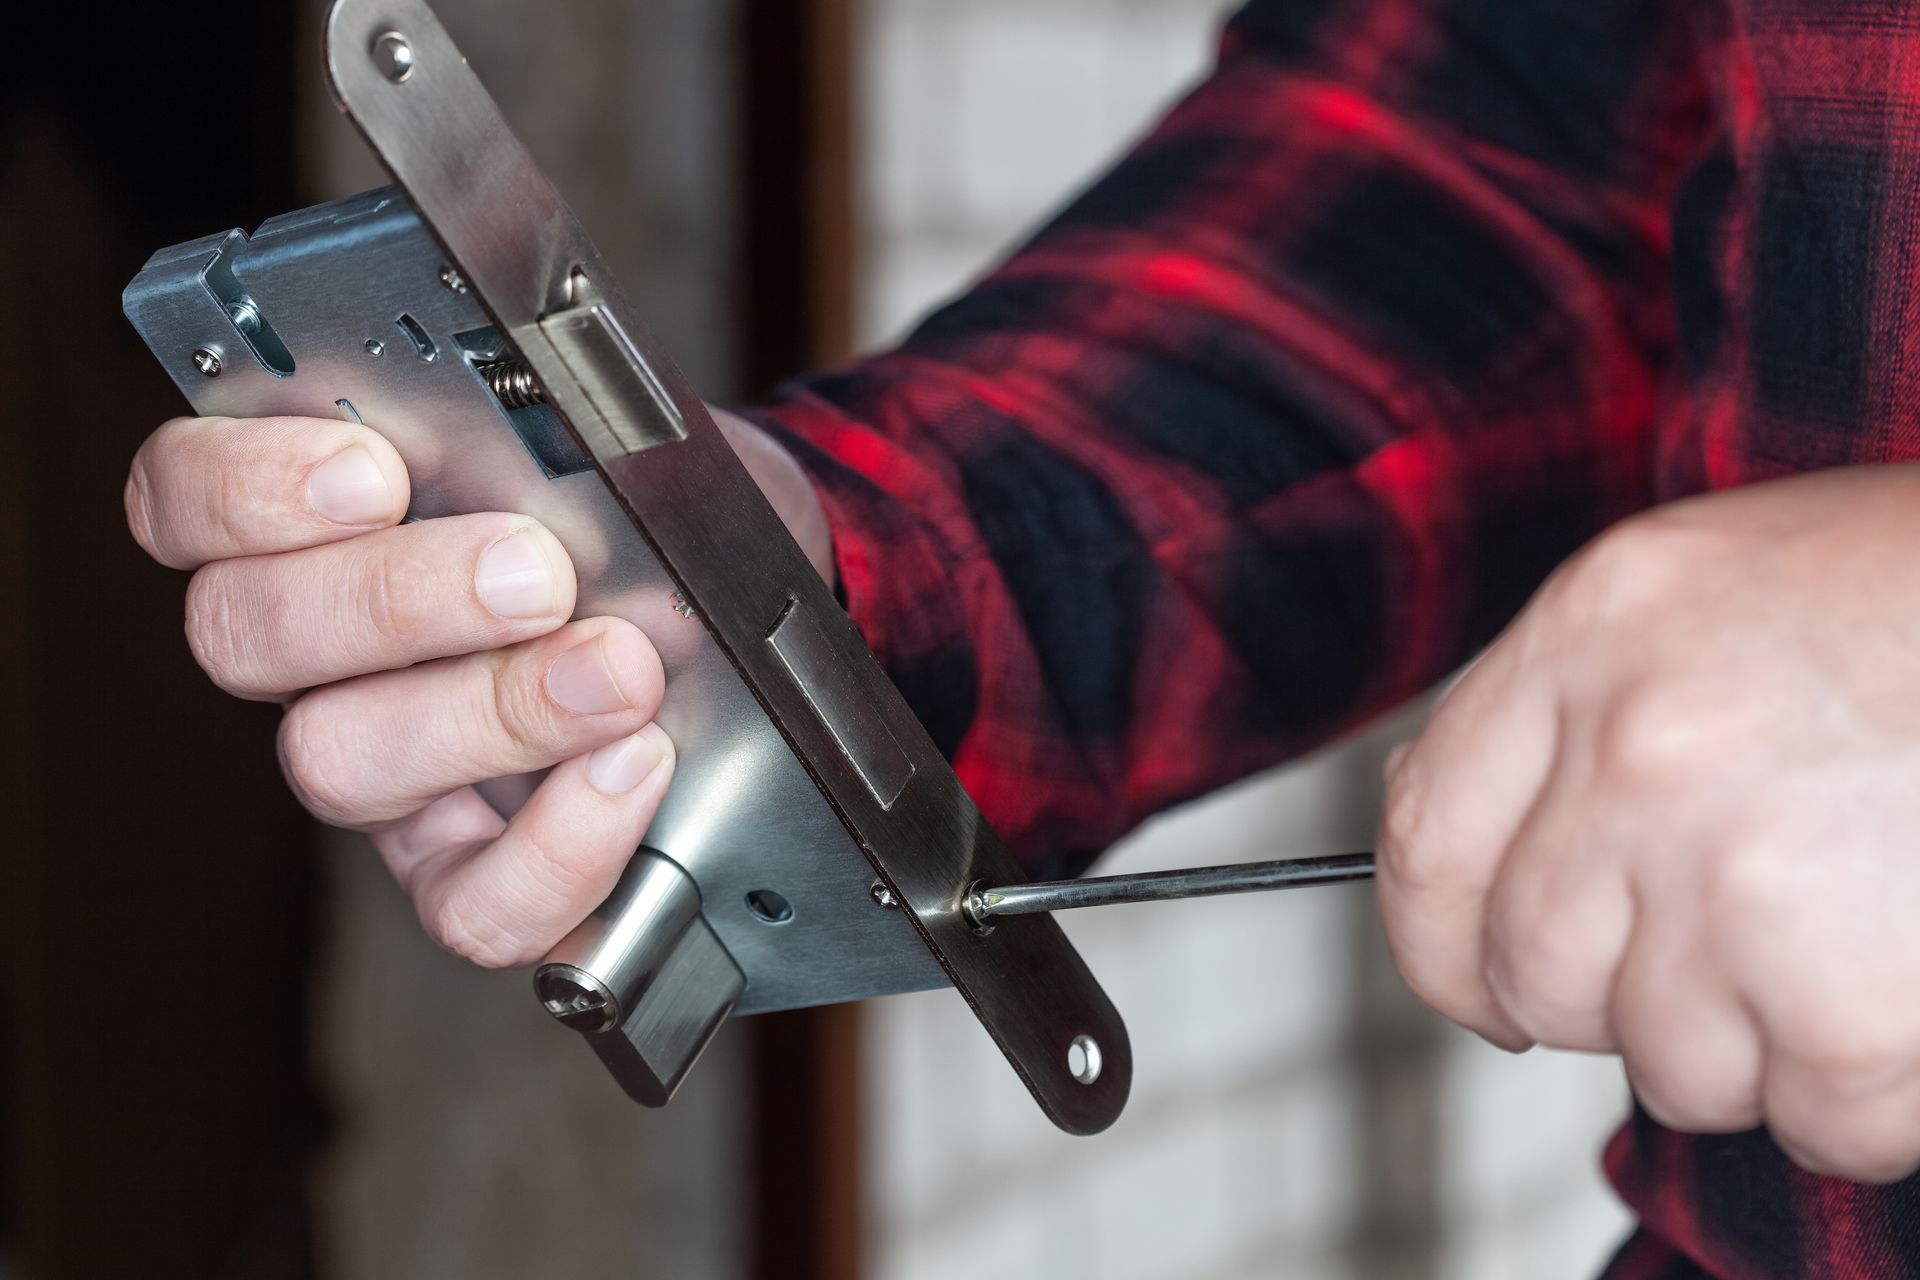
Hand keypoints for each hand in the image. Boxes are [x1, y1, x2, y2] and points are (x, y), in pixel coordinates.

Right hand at [127, 408, 829, 967]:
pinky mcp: (471, 880)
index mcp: (317, 525)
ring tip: (618, 668)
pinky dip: (558, 845)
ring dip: (488, 711)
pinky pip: (469, 905)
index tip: (368, 470)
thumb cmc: (654, 525)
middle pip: (245, 633)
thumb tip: (557, 431)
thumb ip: (545, 431)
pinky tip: (634, 767)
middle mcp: (323, 659)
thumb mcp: (612, 449)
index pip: (187, 498)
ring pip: (336, 763)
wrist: (748, 625)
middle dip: (394, 596)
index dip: (244, 486)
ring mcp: (387, 779)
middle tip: (534, 571)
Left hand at [1377, 464, 1919, 1182]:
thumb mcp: (1724, 593)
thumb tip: (1481, 862)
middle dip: (1615, 1001)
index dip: (1442, 942)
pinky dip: (1870, 1093)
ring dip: (1758, 1043)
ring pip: (1664, 1062)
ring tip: (1857, 936)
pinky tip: (1916, 985)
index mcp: (1599, 628)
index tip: (1482, 981)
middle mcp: (1642, 748)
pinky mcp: (1846, 1002)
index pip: (1423, 839)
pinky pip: (1809, 1121)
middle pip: (1532, 972)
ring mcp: (1739, 875)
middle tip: (1726, 959)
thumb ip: (1586, 712)